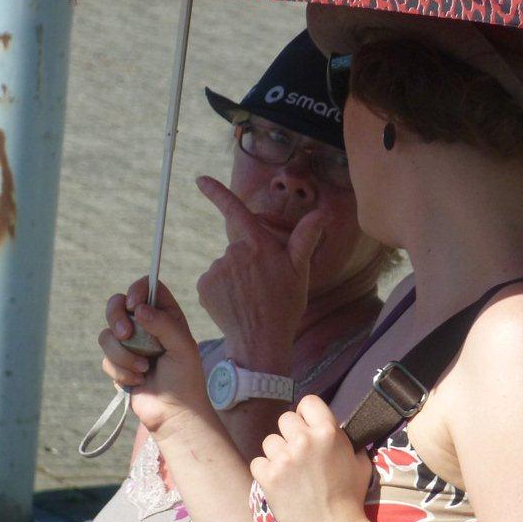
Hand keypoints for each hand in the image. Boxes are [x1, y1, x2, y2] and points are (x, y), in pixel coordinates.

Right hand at [98, 278, 208, 436]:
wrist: (173, 414)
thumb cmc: (186, 380)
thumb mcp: (183, 348)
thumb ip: (164, 325)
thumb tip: (138, 309)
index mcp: (166, 316)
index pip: (148, 288)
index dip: (137, 290)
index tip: (134, 305)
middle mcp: (146, 326)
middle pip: (117, 304)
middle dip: (116, 318)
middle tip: (126, 335)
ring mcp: (130, 345)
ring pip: (107, 334)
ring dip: (123, 354)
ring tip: (144, 369)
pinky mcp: (118, 363)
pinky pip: (106, 359)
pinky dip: (121, 371)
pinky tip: (138, 381)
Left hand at [195, 176, 325, 373]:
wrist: (261, 342)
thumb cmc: (285, 306)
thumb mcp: (301, 271)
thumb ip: (306, 238)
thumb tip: (322, 213)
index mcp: (258, 244)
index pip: (234, 210)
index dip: (216, 192)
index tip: (200, 179)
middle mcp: (234, 252)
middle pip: (238, 246)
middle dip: (248, 259)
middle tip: (263, 284)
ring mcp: (216, 270)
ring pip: (225, 265)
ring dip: (235, 276)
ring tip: (250, 298)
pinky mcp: (204, 287)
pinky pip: (213, 281)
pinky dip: (221, 290)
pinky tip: (235, 304)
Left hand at [249, 395, 372, 521]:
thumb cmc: (350, 497)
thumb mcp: (360, 461)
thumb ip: (347, 441)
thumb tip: (338, 433)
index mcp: (328, 431)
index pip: (307, 402)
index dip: (307, 415)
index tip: (309, 428)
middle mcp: (304, 439)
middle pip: (285, 419)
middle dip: (291, 434)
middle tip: (299, 454)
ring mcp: (283, 458)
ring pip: (270, 441)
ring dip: (278, 454)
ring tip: (290, 472)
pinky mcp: (268, 477)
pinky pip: (258, 462)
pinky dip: (266, 472)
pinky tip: (279, 483)